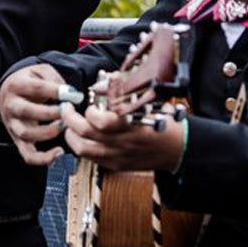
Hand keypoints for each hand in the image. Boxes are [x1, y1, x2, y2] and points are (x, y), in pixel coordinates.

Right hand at [0, 63, 69, 165]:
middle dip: (51, 113)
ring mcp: (13, 125)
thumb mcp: (40, 71)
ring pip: (26, 133)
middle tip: (67, 111)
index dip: (55, 91)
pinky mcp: (18, 140)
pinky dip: (43, 158)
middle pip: (27, 111)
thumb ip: (55, 79)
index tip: (73, 94)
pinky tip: (59, 152)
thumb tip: (71, 94)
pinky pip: (28, 155)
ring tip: (63, 126)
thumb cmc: (29, 82)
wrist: (8, 93)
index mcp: (16, 85)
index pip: (35, 88)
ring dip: (48, 132)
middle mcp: (11, 105)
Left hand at [60, 100, 183, 172]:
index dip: (89, 111)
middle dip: (70, 119)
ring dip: (71, 135)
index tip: (89, 104)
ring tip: (70, 125)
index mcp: (132, 125)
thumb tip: (103, 81)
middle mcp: (122, 143)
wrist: (180, 149)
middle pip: (85, 134)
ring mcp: (118, 156)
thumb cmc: (164, 123)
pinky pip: (91, 159)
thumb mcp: (149, 104)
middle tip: (67, 109)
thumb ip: (123, 93)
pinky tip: (81, 137)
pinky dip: (81, 146)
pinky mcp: (116, 165)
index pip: (101, 121)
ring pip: (83, 150)